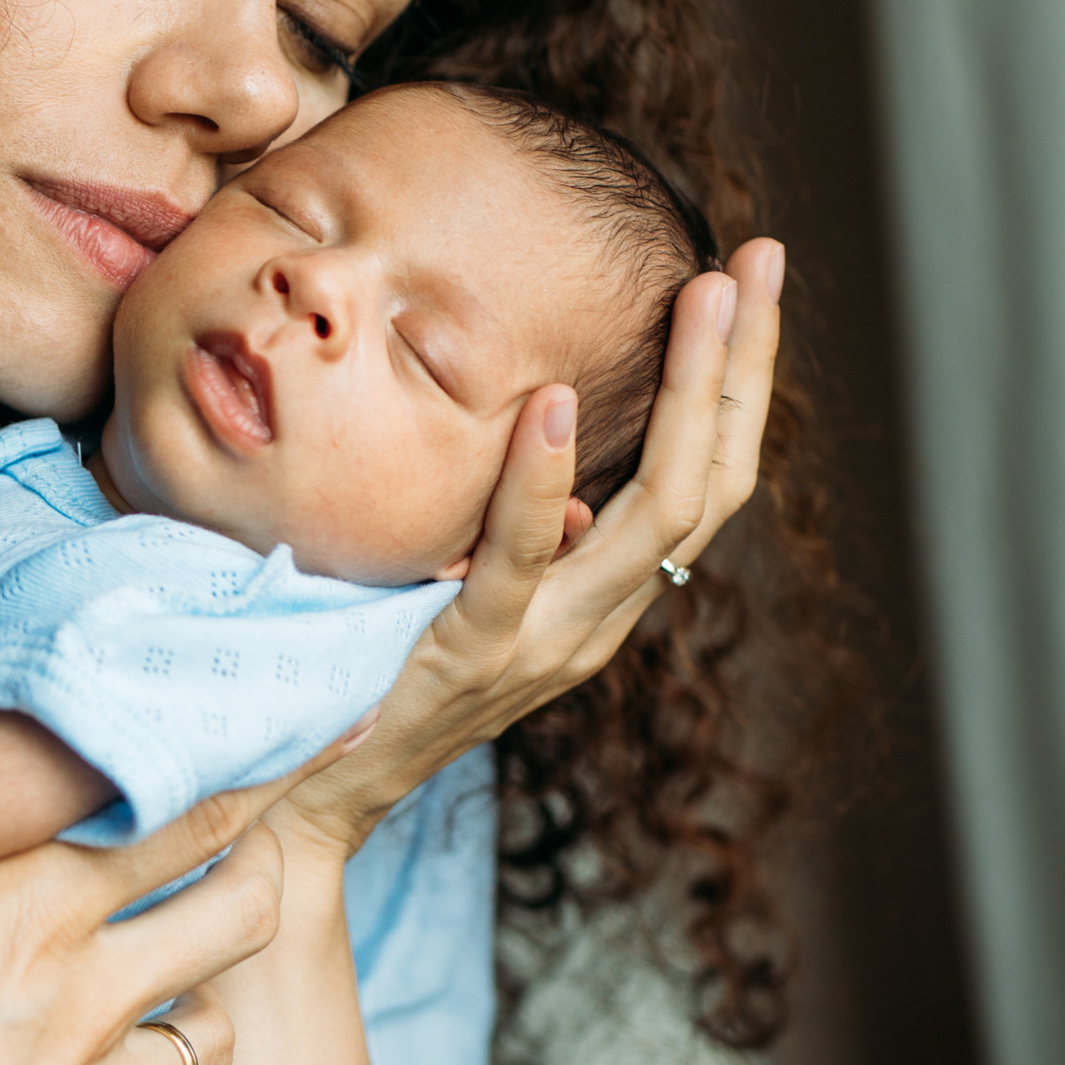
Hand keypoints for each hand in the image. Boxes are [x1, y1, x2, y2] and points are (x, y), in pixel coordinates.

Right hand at [0, 632, 284, 1064]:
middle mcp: (89, 1008)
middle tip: (260, 844)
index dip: (242, 772)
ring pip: (210, 1044)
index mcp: (34, 921)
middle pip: (236, 919)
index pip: (178, 821)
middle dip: (259, 872)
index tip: (299, 732)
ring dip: (202, 1009)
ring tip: (180, 986)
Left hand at [276, 237, 783, 865]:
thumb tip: (546, 431)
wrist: (299, 802)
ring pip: (655, 513)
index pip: (705, 484)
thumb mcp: (461, 593)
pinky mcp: (471, 657)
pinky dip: (543, 478)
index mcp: (599, 603)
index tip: (752, 289)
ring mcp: (543, 644)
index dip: (738, 389)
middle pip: (710, 484)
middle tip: (765, 262)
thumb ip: (512, 532)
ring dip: (689, 395)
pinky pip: (521, 559)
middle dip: (744, 368)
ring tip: (705, 297)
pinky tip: (555, 403)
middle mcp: (595, 624)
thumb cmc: (368, 684)